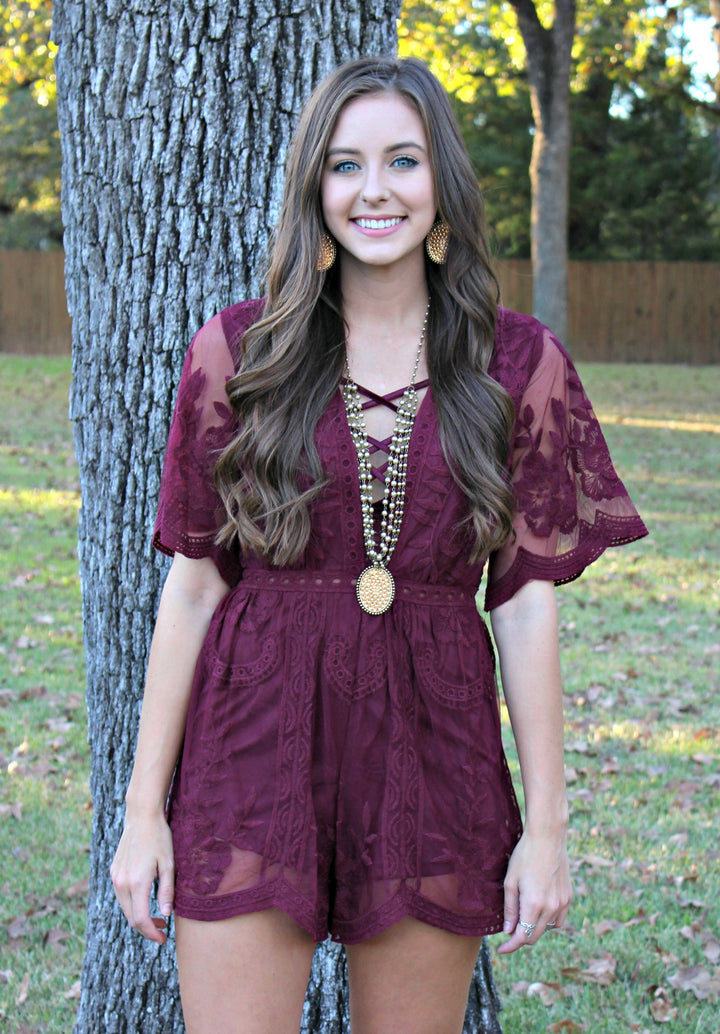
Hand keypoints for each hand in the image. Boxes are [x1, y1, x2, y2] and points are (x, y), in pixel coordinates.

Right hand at [110, 809, 174, 943]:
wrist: (141, 817)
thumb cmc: (160, 838)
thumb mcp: (169, 864)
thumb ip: (167, 891)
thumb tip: (165, 914)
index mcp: (137, 882)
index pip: (140, 919)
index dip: (152, 933)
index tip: (163, 939)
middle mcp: (122, 882)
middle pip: (131, 917)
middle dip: (146, 928)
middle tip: (163, 930)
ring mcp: (115, 877)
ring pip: (125, 908)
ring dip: (139, 917)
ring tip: (157, 917)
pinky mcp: (114, 872)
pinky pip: (122, 896)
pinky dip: (132, 905)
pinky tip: (145, 901)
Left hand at [497, 829, 571, 954]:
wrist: (548, 838)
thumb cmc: (525, 856)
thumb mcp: (510, 881)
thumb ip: (509, 909)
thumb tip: (508, 931)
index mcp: (534, 905)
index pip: (522, 937)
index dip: (510, 946)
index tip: (501, 949)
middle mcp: (551, 908)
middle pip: (534, 936)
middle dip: (520, 937)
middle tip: (509, 930)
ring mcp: (562, 904)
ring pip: (547, 929)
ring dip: (534, 928)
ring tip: (523, 915)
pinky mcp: (568, 898)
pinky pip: (558, 919)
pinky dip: (547, 921)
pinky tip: (538, 910)